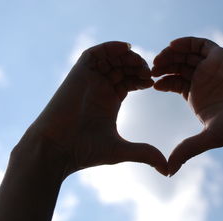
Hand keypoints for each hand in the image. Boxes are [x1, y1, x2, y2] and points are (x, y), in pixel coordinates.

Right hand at [21, 41, 167, 176]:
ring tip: (140, 64)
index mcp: (109, 101)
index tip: (154, 82)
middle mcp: (99, 88)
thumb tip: (167, 170)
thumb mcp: (121, 150)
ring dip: (127, 57)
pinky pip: (94, 54)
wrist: (55, 150)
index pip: (128, 81)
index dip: (143, 78)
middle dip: (137, 66)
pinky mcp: (78, 74)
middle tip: (150, 72)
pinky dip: (109, 47)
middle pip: (121, 67)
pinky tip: (126, 48)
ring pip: (110, 58)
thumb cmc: (84, 151)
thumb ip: (145, 154)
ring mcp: (88, 81)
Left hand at [152, 37, 222, 175]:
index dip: (161, 82)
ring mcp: (211, 67)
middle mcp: (202, 81)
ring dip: (170, 55)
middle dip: (162, 66)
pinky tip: (172, 46)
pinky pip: (199, 44)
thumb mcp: (209, 138)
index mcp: (197, 97)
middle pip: (176, 67)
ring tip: (159, 60)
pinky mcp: (221, 56)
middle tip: (151, 69)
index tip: (151, 84)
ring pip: (184, 55)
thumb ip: (187, 150)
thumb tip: (168, 172)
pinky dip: (185, 42)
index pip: (173, 83)